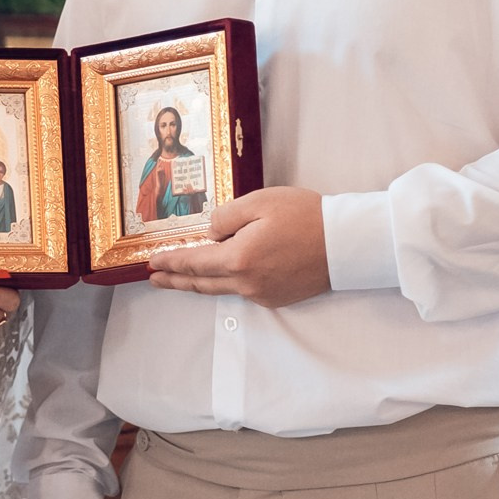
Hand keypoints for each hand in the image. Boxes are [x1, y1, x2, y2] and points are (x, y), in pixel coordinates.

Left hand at [145, 187, 330, 308]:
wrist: (346, 243)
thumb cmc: (306, 216)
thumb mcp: (260, 202)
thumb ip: (226, 217)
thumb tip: (210, 233)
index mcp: (238, 258)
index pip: (194, 262)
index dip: (170, 262)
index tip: (152, 262)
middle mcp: (246, 282)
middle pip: (201, 283)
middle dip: (175, 280)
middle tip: (155, 279)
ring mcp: (262, 293)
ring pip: (221, 289)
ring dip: (197, 284)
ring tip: (179, 280)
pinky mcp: (277, 297)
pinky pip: (242, 290)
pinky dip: (225, 284)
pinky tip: (221, 276)